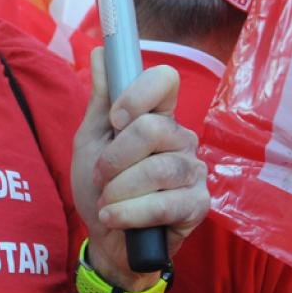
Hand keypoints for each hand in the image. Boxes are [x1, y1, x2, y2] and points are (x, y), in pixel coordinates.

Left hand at [71, 48, 208, 289]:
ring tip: (107, 202)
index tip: (114, 120)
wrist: (107, 240)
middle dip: (115, 157)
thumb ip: (101, 99)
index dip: (137, 96)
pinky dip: (129, 213)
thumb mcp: (91, 140)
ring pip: (156, 169)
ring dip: (118, 190)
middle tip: (102, 176)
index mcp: (159, 117)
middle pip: (153, 128)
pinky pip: (164, 204)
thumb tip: (102, 52)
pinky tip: (115, 218)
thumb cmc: (101, 187)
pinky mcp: (199, 205)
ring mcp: (194, 171)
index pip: (165, 80)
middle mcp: (182, 139)